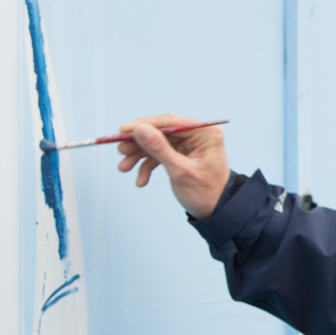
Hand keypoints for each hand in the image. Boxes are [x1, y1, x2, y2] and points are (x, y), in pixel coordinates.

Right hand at [115, 113, 230, 218]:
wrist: (214, 212)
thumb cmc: (205, 193)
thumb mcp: (180, 171)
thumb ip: (159, 149)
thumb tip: (140, 129)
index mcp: (205, 133)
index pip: (171, 122)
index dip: (145, 125)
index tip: (123, 129)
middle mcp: (198, 135)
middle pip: (161, 132)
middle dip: (139, 144)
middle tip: (120, 151)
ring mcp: (189, 145)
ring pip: (157, 144)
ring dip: (139, 156)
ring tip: (124, 168)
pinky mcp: (181, 155)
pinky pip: (160, 155)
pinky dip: (148, 166)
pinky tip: (140, 180)